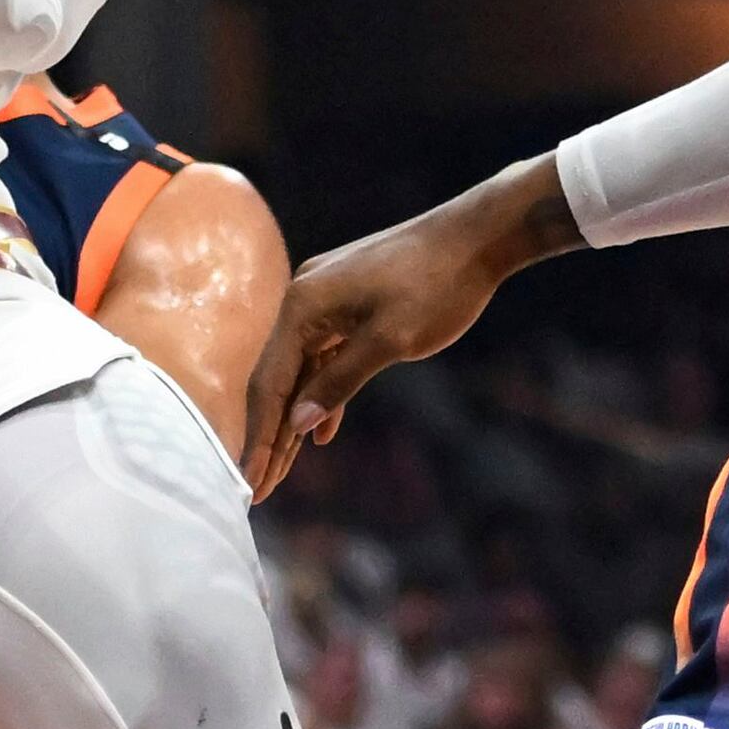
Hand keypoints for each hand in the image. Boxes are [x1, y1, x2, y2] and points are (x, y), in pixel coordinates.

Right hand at [234, 182, 538, 498]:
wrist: (476, 237)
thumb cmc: (436, 285)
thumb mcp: (389, 341)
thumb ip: (339, 384)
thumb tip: (298, 426)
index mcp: (303, 306)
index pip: (270, 384)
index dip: (260, 437)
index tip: (252, 483)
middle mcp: (303, 300)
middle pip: (277, 380)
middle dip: (270, 437)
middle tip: (261, 491)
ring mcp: (324, 301)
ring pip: (300, 372)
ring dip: (295, 420)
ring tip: (283, 471)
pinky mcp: (346, 305)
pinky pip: (323, 357)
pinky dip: (323, 393)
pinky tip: (322, 432)